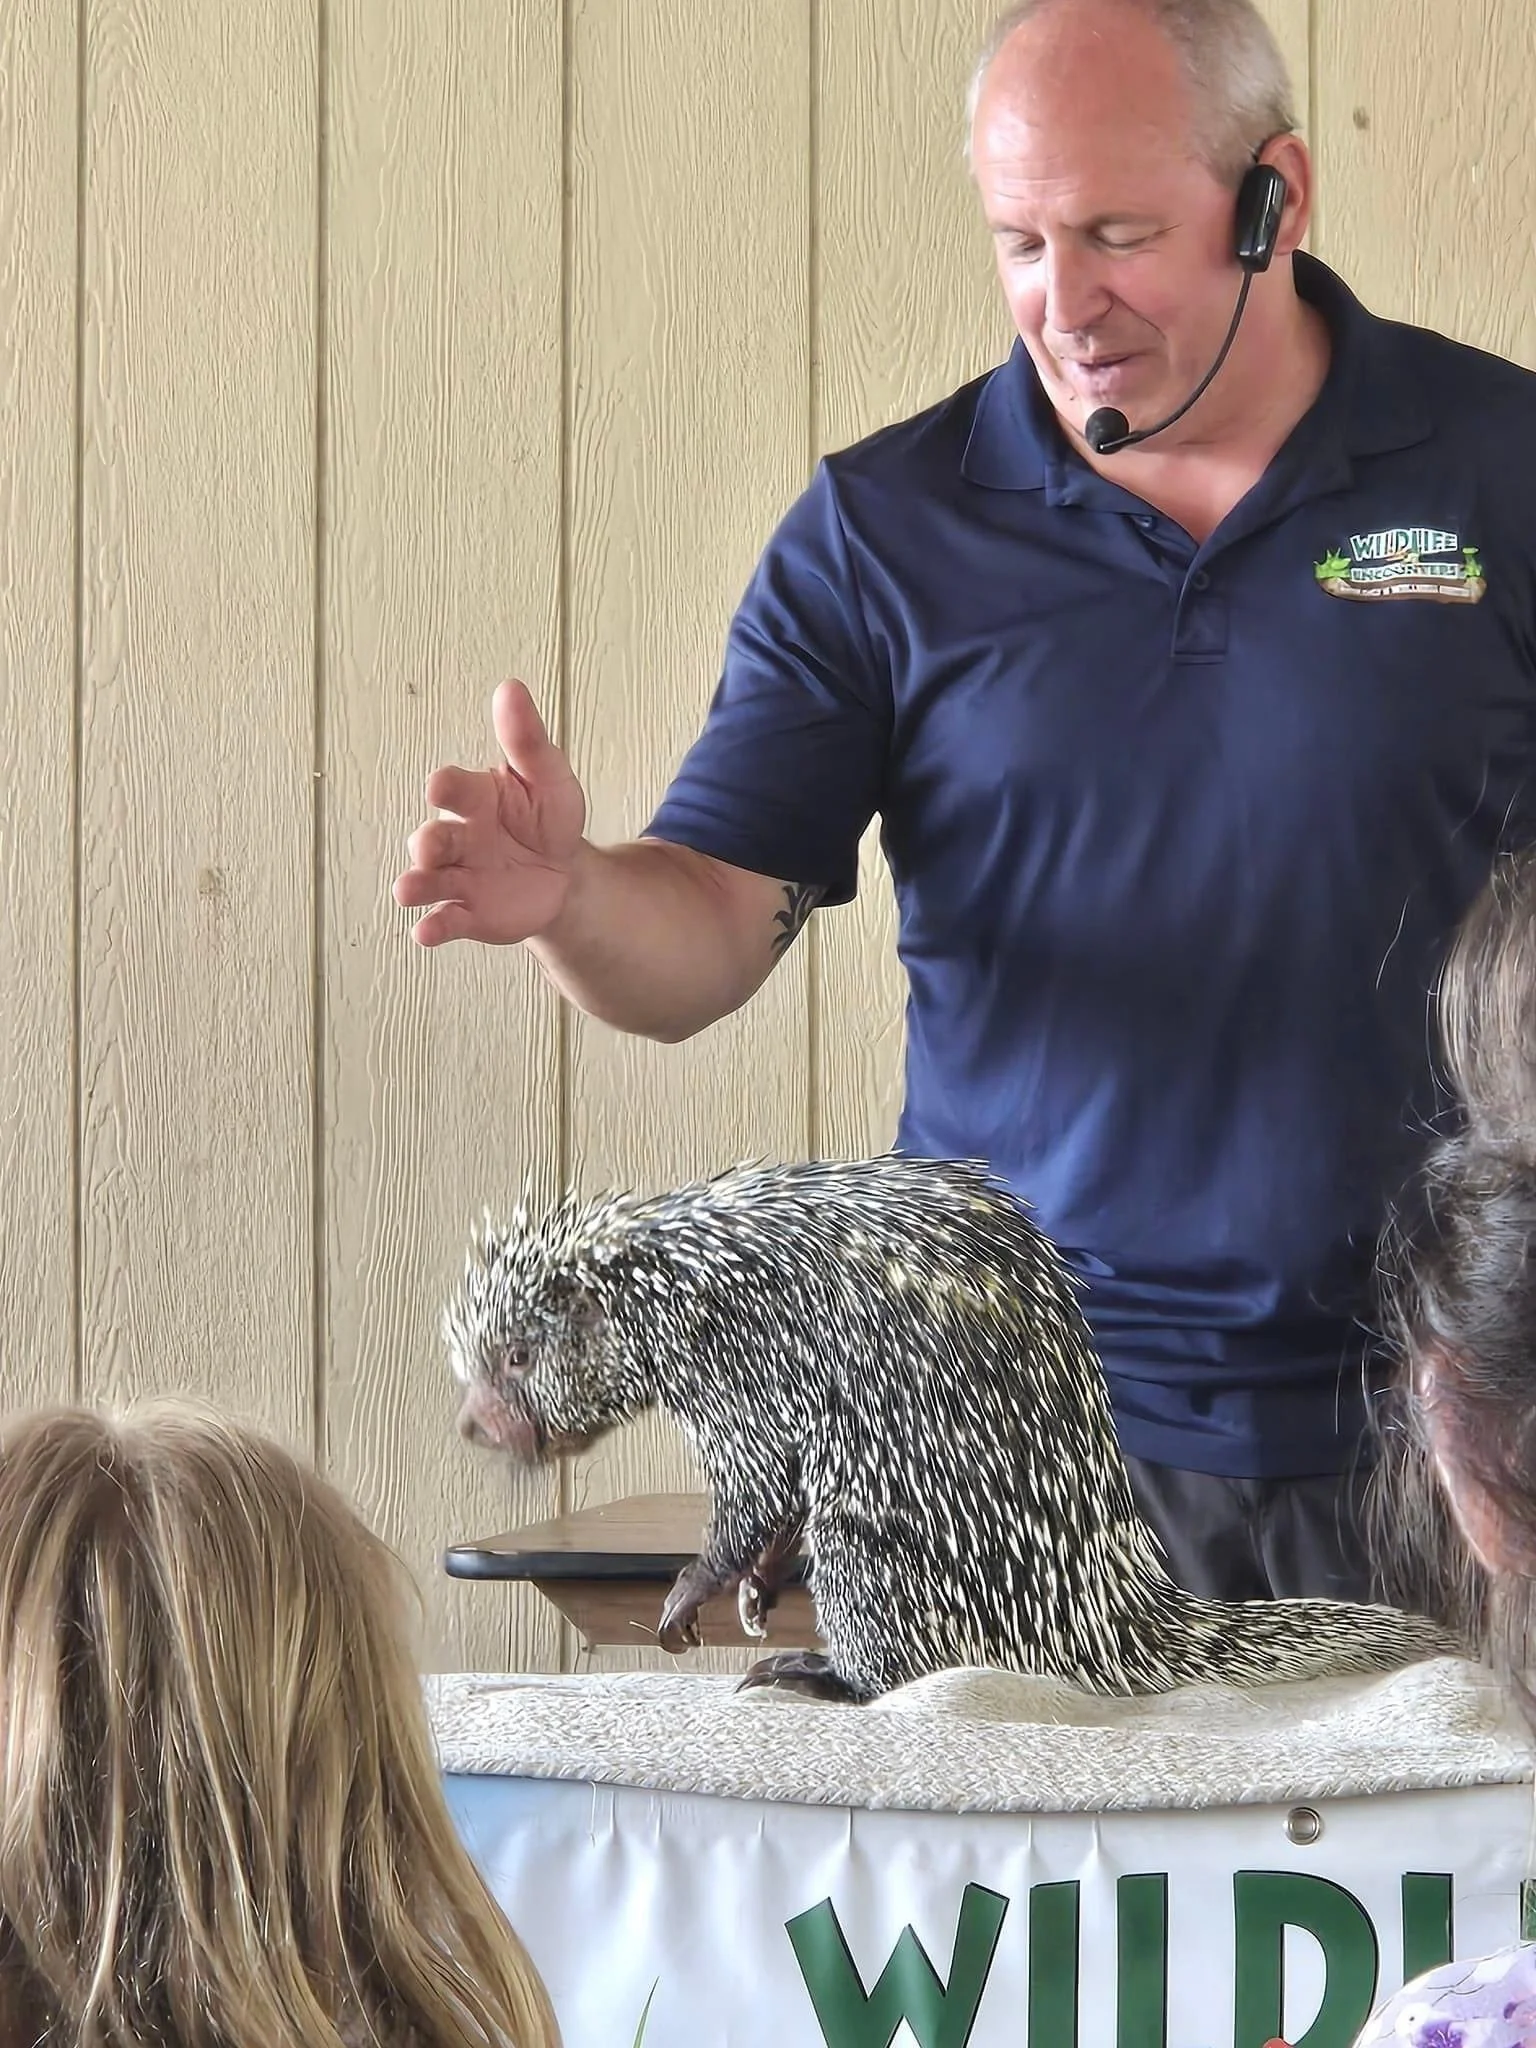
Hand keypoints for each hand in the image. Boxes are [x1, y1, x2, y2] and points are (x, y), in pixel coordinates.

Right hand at [394, 679, 586, 946]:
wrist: (563, 873)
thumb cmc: (546, 817)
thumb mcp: (548, 778)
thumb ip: (526, 740)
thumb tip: (511, 687)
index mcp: (474, 798)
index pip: (453, 788)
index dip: (446, 787)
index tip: (441, 786)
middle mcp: (458, 837)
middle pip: (433, 838)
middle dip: (427, 843)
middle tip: (427, 847)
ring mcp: (459, 877)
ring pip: (428, 880)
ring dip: (415, 885)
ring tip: (407, 891)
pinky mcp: (467, 913)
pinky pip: (445, 920)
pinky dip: (433, 927)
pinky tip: (426, 932)